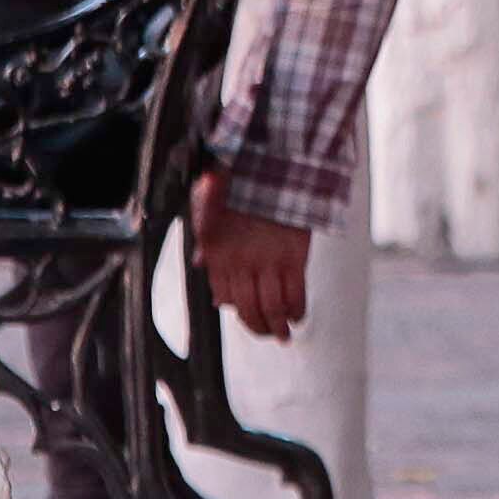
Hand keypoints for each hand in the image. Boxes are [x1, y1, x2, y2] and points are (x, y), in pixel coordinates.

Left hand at [193, 186, 313, 338]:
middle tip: (266, 333)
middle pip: (248, 309)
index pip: (223, 295)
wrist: (272, 164)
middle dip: (258, 327)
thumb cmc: (238, 183)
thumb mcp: (207, 211)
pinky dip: (297, 309)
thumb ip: (204, 241)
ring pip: (272, 308)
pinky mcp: (294, 257)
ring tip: (284, 334)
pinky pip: (296, 293)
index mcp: (217, 252)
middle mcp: (240, 262)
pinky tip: (298, 315)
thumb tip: (199, 264)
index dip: (233, 307)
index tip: (241, 311)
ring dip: (278, 326)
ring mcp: (268, 262)